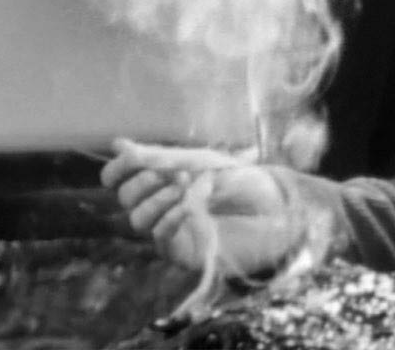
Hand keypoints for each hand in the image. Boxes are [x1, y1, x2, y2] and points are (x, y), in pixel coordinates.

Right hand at [101, 138, 306, 277]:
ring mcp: (170, 229)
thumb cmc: (244, 181)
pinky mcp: (183, 250)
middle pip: (126, 198)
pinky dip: (170, 219)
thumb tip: (117, 144)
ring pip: (137, 220)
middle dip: (144, 181)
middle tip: (175, 173)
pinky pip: (160, 239)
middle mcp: (161, 204)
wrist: (276, 209)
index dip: (117, 169)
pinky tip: (189, 208)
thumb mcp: (202, 162)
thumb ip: (160, 156)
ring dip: (156, 201)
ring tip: (186, 188)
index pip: (121, 177)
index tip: (129, 160)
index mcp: (163, 178)